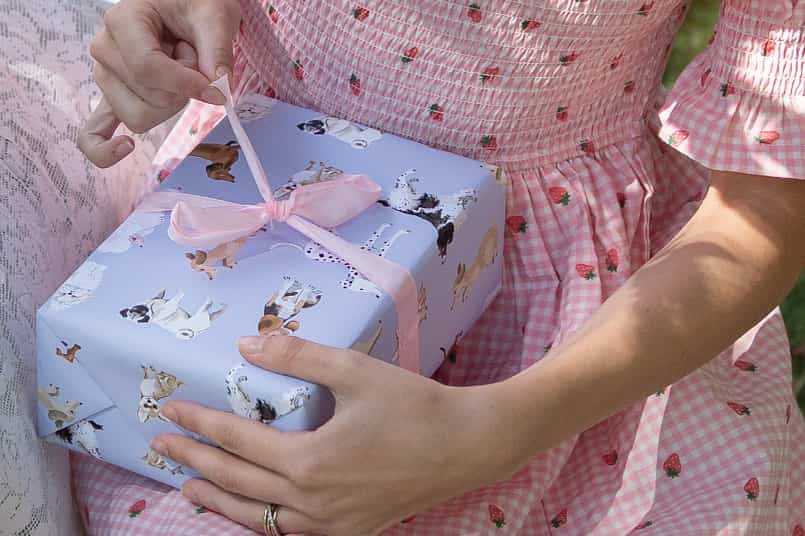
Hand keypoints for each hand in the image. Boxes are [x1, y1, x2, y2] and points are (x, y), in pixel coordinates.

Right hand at [78, 0, 240, 167]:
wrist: (184, 6)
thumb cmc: (195, 5)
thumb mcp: (214, 15)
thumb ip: (217, 49)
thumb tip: (218, 87)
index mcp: (123, 21)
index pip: (148, 68)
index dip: (186, 85)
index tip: (216, 90)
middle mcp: (106, 49)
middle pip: (148, 98)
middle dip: (182, 91)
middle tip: (191, 60)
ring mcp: (106, 76)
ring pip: (138, 117)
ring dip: (169, 105)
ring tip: (176, 72)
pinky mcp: (113, 96)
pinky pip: (95, 133)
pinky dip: (104, 148)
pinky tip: (125, 148)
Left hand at [152, 336, 521, 535]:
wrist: (468, 447)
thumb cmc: (414, 406)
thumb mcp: (355, 371)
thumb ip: (297, 357)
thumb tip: (247, 345)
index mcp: (310, 461)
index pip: (238, 442)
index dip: (201, 425)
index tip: (171, 412)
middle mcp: (313, 502)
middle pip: (237, 484)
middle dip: (195, 462)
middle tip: (162, 447)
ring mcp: (331, 525)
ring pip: (259, 519)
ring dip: (219, 502)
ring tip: (189, 488)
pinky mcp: (349, 532)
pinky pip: (289, 532)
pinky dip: (260, 521)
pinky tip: (252, 511)